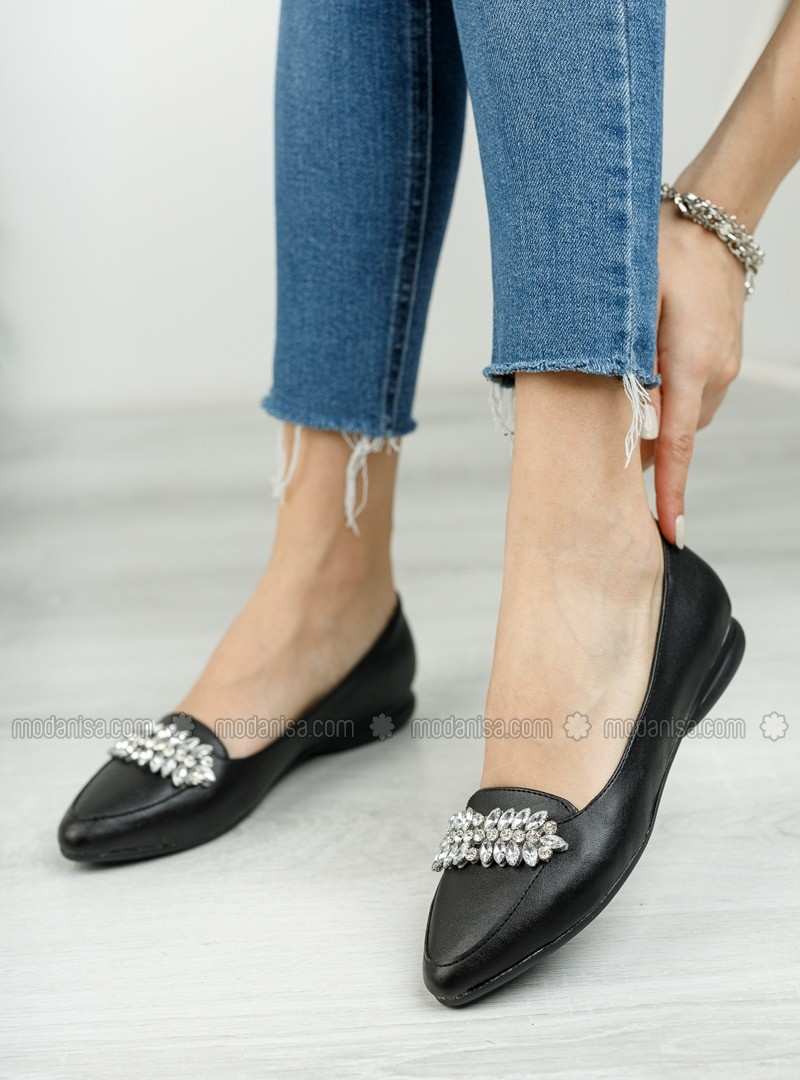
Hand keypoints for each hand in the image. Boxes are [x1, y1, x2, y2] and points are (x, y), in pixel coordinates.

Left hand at [643, 199, 745, 545]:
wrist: (711, 223)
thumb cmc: (661, 254)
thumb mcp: (629, 302)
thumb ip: (624, 359)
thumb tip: (625, 411)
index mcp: (692, 365)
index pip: (678, 446)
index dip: (671, 493)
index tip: (670, 533)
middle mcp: (715, 374)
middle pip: (674, 435)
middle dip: (643, 450)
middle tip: (601, 457)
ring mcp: (724, 368)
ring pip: (682, 417)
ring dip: (653, 421)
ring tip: (617, 406)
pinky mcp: (723, 359)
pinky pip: (692, 398)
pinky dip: (667, 402)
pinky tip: (643, 382)